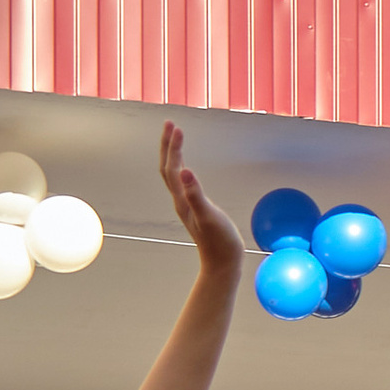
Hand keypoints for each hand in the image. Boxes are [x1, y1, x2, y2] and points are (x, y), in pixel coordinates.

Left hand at [158, 122, 245, 273]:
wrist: (222, 265)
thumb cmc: (220, 242)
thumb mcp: (209, 217)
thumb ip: (196, 194)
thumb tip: (184, 171)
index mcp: (182, 200)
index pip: (173, 168)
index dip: (173, 147)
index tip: (176, 127)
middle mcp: (180, 201)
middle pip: (167, 168)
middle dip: (167, 145)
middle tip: (169, 124)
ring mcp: (186, 205)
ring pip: (173, 174)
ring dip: (172, 154)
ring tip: (175, 136)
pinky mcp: (194, 209)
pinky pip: (183, 183)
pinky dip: (181, 167)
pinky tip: (185, 165)